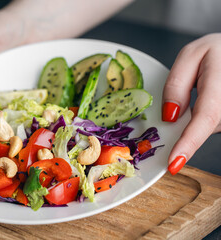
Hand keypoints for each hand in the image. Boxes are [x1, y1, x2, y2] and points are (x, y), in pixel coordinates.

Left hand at [162, 33, 220, 174]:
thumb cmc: (218, 52)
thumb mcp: (191, 56)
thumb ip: (177, 84)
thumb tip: (170, 117)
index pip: (208, 114)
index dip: (190, 142)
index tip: (174, 163)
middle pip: (210, 125)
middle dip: (191, 123)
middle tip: (190, 102)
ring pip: (215, 127)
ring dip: (203, 119)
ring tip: (208, 92)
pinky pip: (219, 124)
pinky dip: (208, 119)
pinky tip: (211, 101)